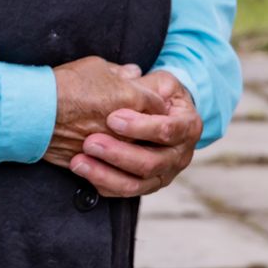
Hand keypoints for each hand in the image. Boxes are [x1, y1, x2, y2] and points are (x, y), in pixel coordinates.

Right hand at [45, 57, 166, 170]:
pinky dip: (111, 164)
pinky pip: (114, 170)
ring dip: (131, 148)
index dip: (156, 104)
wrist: (34, 112)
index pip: (161, 106)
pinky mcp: (99, 165)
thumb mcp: (96, 67)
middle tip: (138, 124)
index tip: (148, 103)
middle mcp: (131, 129)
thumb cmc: (64, 85)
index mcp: (136, 99)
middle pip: (153, 135)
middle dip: (148, 129)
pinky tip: (101, 156)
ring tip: (118, 141)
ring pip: (136, 155)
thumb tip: (133, 73)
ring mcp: (116, 150)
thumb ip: (120, 72)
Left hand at [69, 69, 202, 197]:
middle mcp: (180, 155)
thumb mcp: (158, 83)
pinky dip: (103, 183)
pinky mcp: (146, 185)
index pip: (167, 130)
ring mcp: (164, 174)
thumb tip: (132, 76)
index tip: (112, 118)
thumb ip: (147, 85)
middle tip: (90, 142)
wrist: (159, 114)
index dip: (140, 126)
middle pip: (152, 163)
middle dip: (119, 153)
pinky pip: (124, 191)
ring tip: (79, 162)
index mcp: (188, 127)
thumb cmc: (156, 94)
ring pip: (136, 183)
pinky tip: (84, 171)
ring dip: (105, 173)